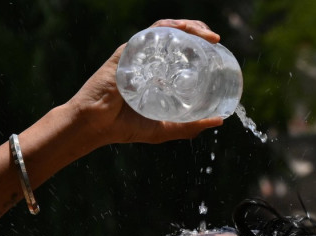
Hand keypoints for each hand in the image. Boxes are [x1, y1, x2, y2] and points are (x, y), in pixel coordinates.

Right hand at [67, 19, 223, 146]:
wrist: (96, 124)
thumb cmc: (125, 126)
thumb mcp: (164, 128)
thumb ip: (190, 126)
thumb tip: (219, 121)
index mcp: (157, 74)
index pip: (182, 53)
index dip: (201, 47)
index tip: (218, 51)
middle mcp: (149, 61)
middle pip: (177, 37)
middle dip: (199, 32)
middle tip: (215, 40)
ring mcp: (138, 55)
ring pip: (167, 30)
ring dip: (188, 26)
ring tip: (206, 34)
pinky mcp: (128, 51)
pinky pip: (150, 33)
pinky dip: (168, 28)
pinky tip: (183, 31)